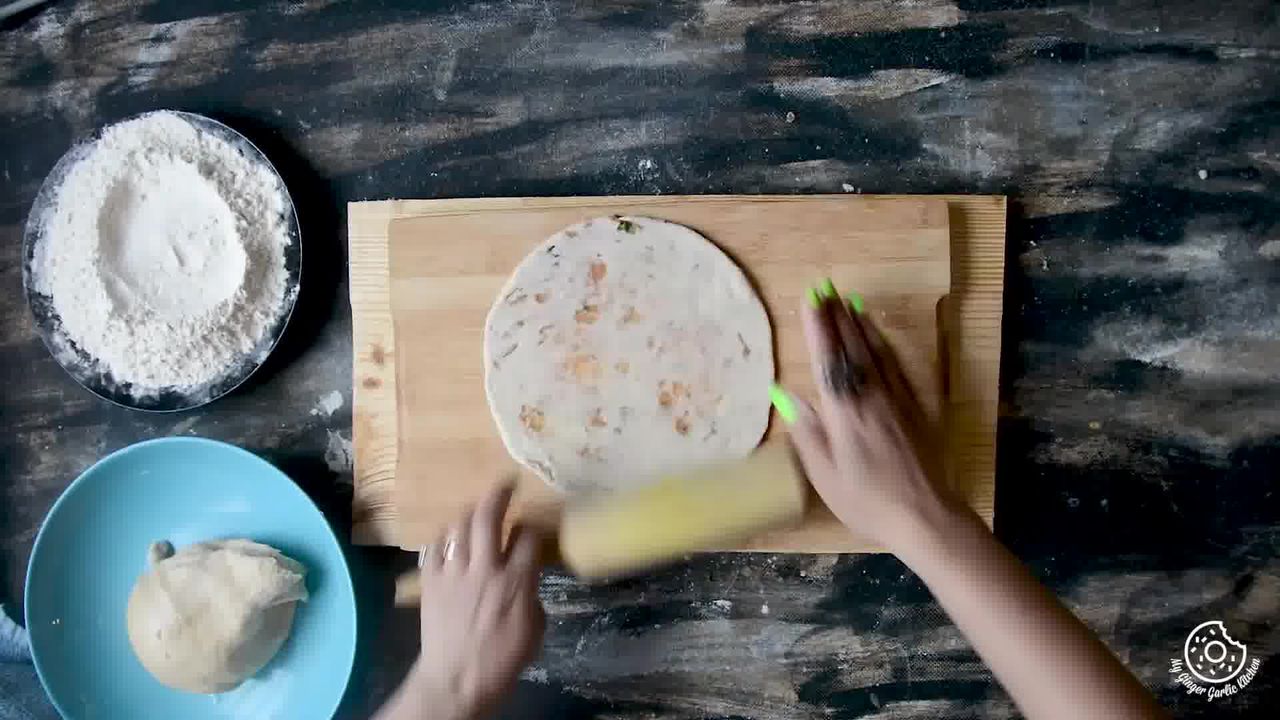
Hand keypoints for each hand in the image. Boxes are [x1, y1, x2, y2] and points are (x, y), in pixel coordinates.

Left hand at [410, 483, 545, 719]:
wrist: (455, 681)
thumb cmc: (501, 662)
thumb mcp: (534, 631)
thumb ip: (531, 595)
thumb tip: (526, 579)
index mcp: (516, 582)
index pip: (529, 537)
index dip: (534, 526)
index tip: (534, 525)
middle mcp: (484, 569)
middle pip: (488, 517)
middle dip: (498, 495)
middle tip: (504, 485)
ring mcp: (453, 573)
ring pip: (459, 525)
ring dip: (469, 512)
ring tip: (476, 508)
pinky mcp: (430, 581)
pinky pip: (436, 546)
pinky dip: (445, 536)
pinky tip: (451, 537)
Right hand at [773, 281, 955, 552]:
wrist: (926, 516)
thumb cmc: (868, 502)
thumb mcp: (825, 476)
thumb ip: (808, 433)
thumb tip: (786, 396)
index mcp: (844, 414)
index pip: (828, 362)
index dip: (818, 330)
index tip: (810, 301)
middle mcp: (871, 398)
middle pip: (852, 349)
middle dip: (836, 318)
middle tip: (825, 289)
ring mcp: (897, 401)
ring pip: (875, 353)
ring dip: (859, 325)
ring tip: (847, 301)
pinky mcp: (917, 409)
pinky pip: (897, 367)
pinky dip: (884, 345)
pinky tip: (876, 335)